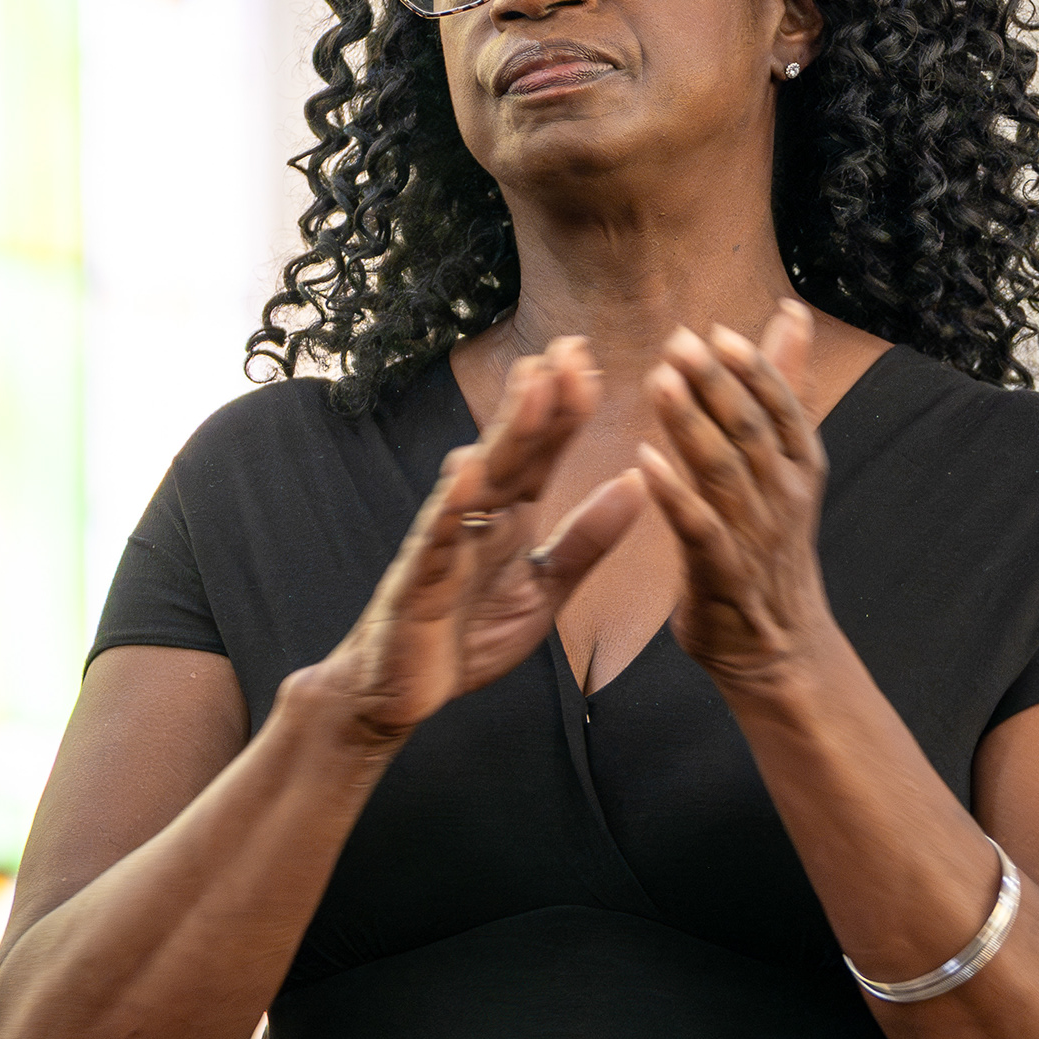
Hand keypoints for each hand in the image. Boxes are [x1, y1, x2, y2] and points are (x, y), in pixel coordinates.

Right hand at [298, 336, 642, 742]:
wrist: (400, 691)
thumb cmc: (467, 634)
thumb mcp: (547, 587)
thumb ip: (588, 539)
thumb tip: (638, 481)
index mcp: (509, 516)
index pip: (543, 453)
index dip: (567, 410)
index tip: (592, 362)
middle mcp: (476, 516)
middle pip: (513, 448)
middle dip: (540, 397)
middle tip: (567, 347)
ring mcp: (443, 541)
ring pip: (478, 478)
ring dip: (504, 432)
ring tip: (532, 388)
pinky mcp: (418, 579)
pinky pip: (436, 537)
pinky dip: (451, 506)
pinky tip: (466, 473)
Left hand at [638, 301, 836, 696]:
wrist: (778, 647)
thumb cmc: (771, 544)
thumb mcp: (786, 462)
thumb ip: (782, 389)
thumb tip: (791, 315)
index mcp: (801, 467)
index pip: (782, 408)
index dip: (752, 370)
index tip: (717, 332)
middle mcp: (785, 497)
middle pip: (751, 432)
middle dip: (716, 384)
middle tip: (679, 342)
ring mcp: (757, 537)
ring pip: (724, 472)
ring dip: (692, 426)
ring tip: (659, 383)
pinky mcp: (723, 574)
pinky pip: (698, 529)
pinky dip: (675, 495)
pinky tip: (644, 463)